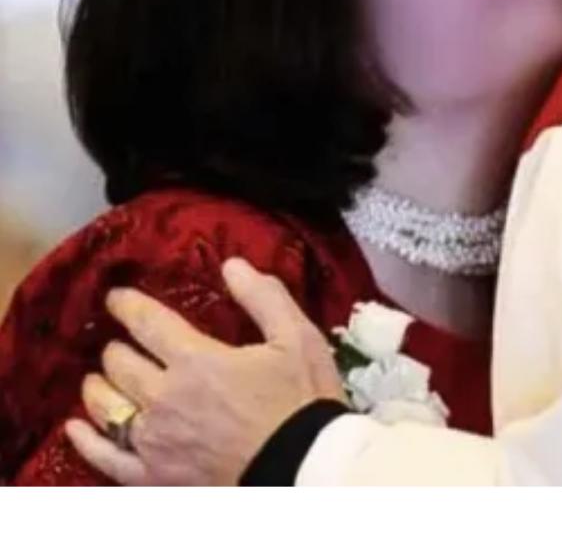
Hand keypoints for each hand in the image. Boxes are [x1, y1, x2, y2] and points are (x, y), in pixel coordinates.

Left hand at [66, 258, 344, 485]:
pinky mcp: (154, 478)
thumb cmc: (301, 402)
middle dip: (116, 348)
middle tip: (119, 342)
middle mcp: (165, 398)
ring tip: (97, 377)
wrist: (303, 471)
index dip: (127, 305)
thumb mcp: (297, 338)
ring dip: (98, 387)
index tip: (115, 297)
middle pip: (121, 364)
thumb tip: (233, 265)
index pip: (147, 323)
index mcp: (196, 360)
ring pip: (107, 407)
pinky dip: (86, 440)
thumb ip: (264, 297)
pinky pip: (106, 458)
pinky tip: (75, 428)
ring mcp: (155, 442)